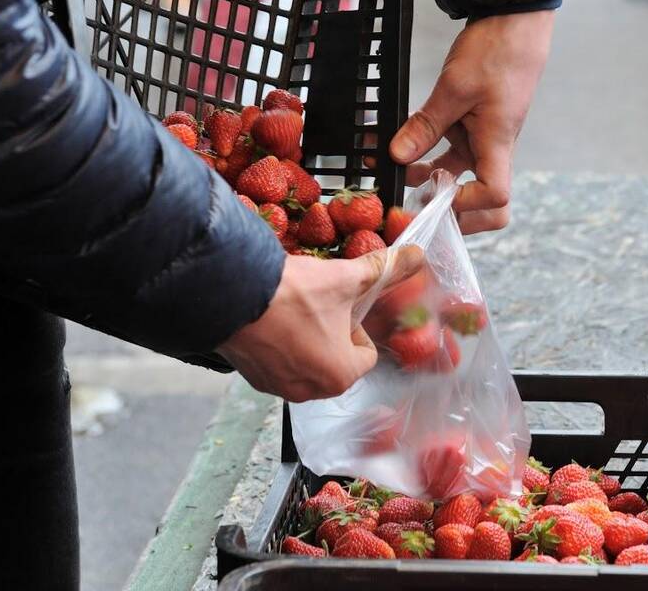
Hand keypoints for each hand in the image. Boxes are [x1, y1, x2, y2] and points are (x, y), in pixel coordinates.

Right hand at [220, 246, 422, 401]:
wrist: (231, 295)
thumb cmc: (294, 293)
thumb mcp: (346, 278)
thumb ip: (384, 270)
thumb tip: (416, 256)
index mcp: (341, 376)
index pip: (366, 353)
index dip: (357, 325)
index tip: (341, 306)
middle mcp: (311, 391)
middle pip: (337, 360)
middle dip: (332, 334)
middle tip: (317, 306)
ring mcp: (278, 388)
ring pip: (307, 362)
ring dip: (306, 339)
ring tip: (293, 310)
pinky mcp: (252, 378)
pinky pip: (278, 363)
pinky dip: (279, 345)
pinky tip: (271, 320)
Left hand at [391, 10, 555, 232]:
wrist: (515, 21)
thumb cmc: (497, 51)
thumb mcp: (454, 87)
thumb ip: (426, 125)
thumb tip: (398, 156)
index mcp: (498, 143)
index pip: (496, 196)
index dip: (468, 206)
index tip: (435, 197)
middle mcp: (494, 149)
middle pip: (487, 203)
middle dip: (455, 213)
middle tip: (417, 206)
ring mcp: (484, 140)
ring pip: (462, 179)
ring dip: (432, 185)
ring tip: (397, 177)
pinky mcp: (474, 128)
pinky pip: (452, 154)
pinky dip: (429, 158)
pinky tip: (403, 151)